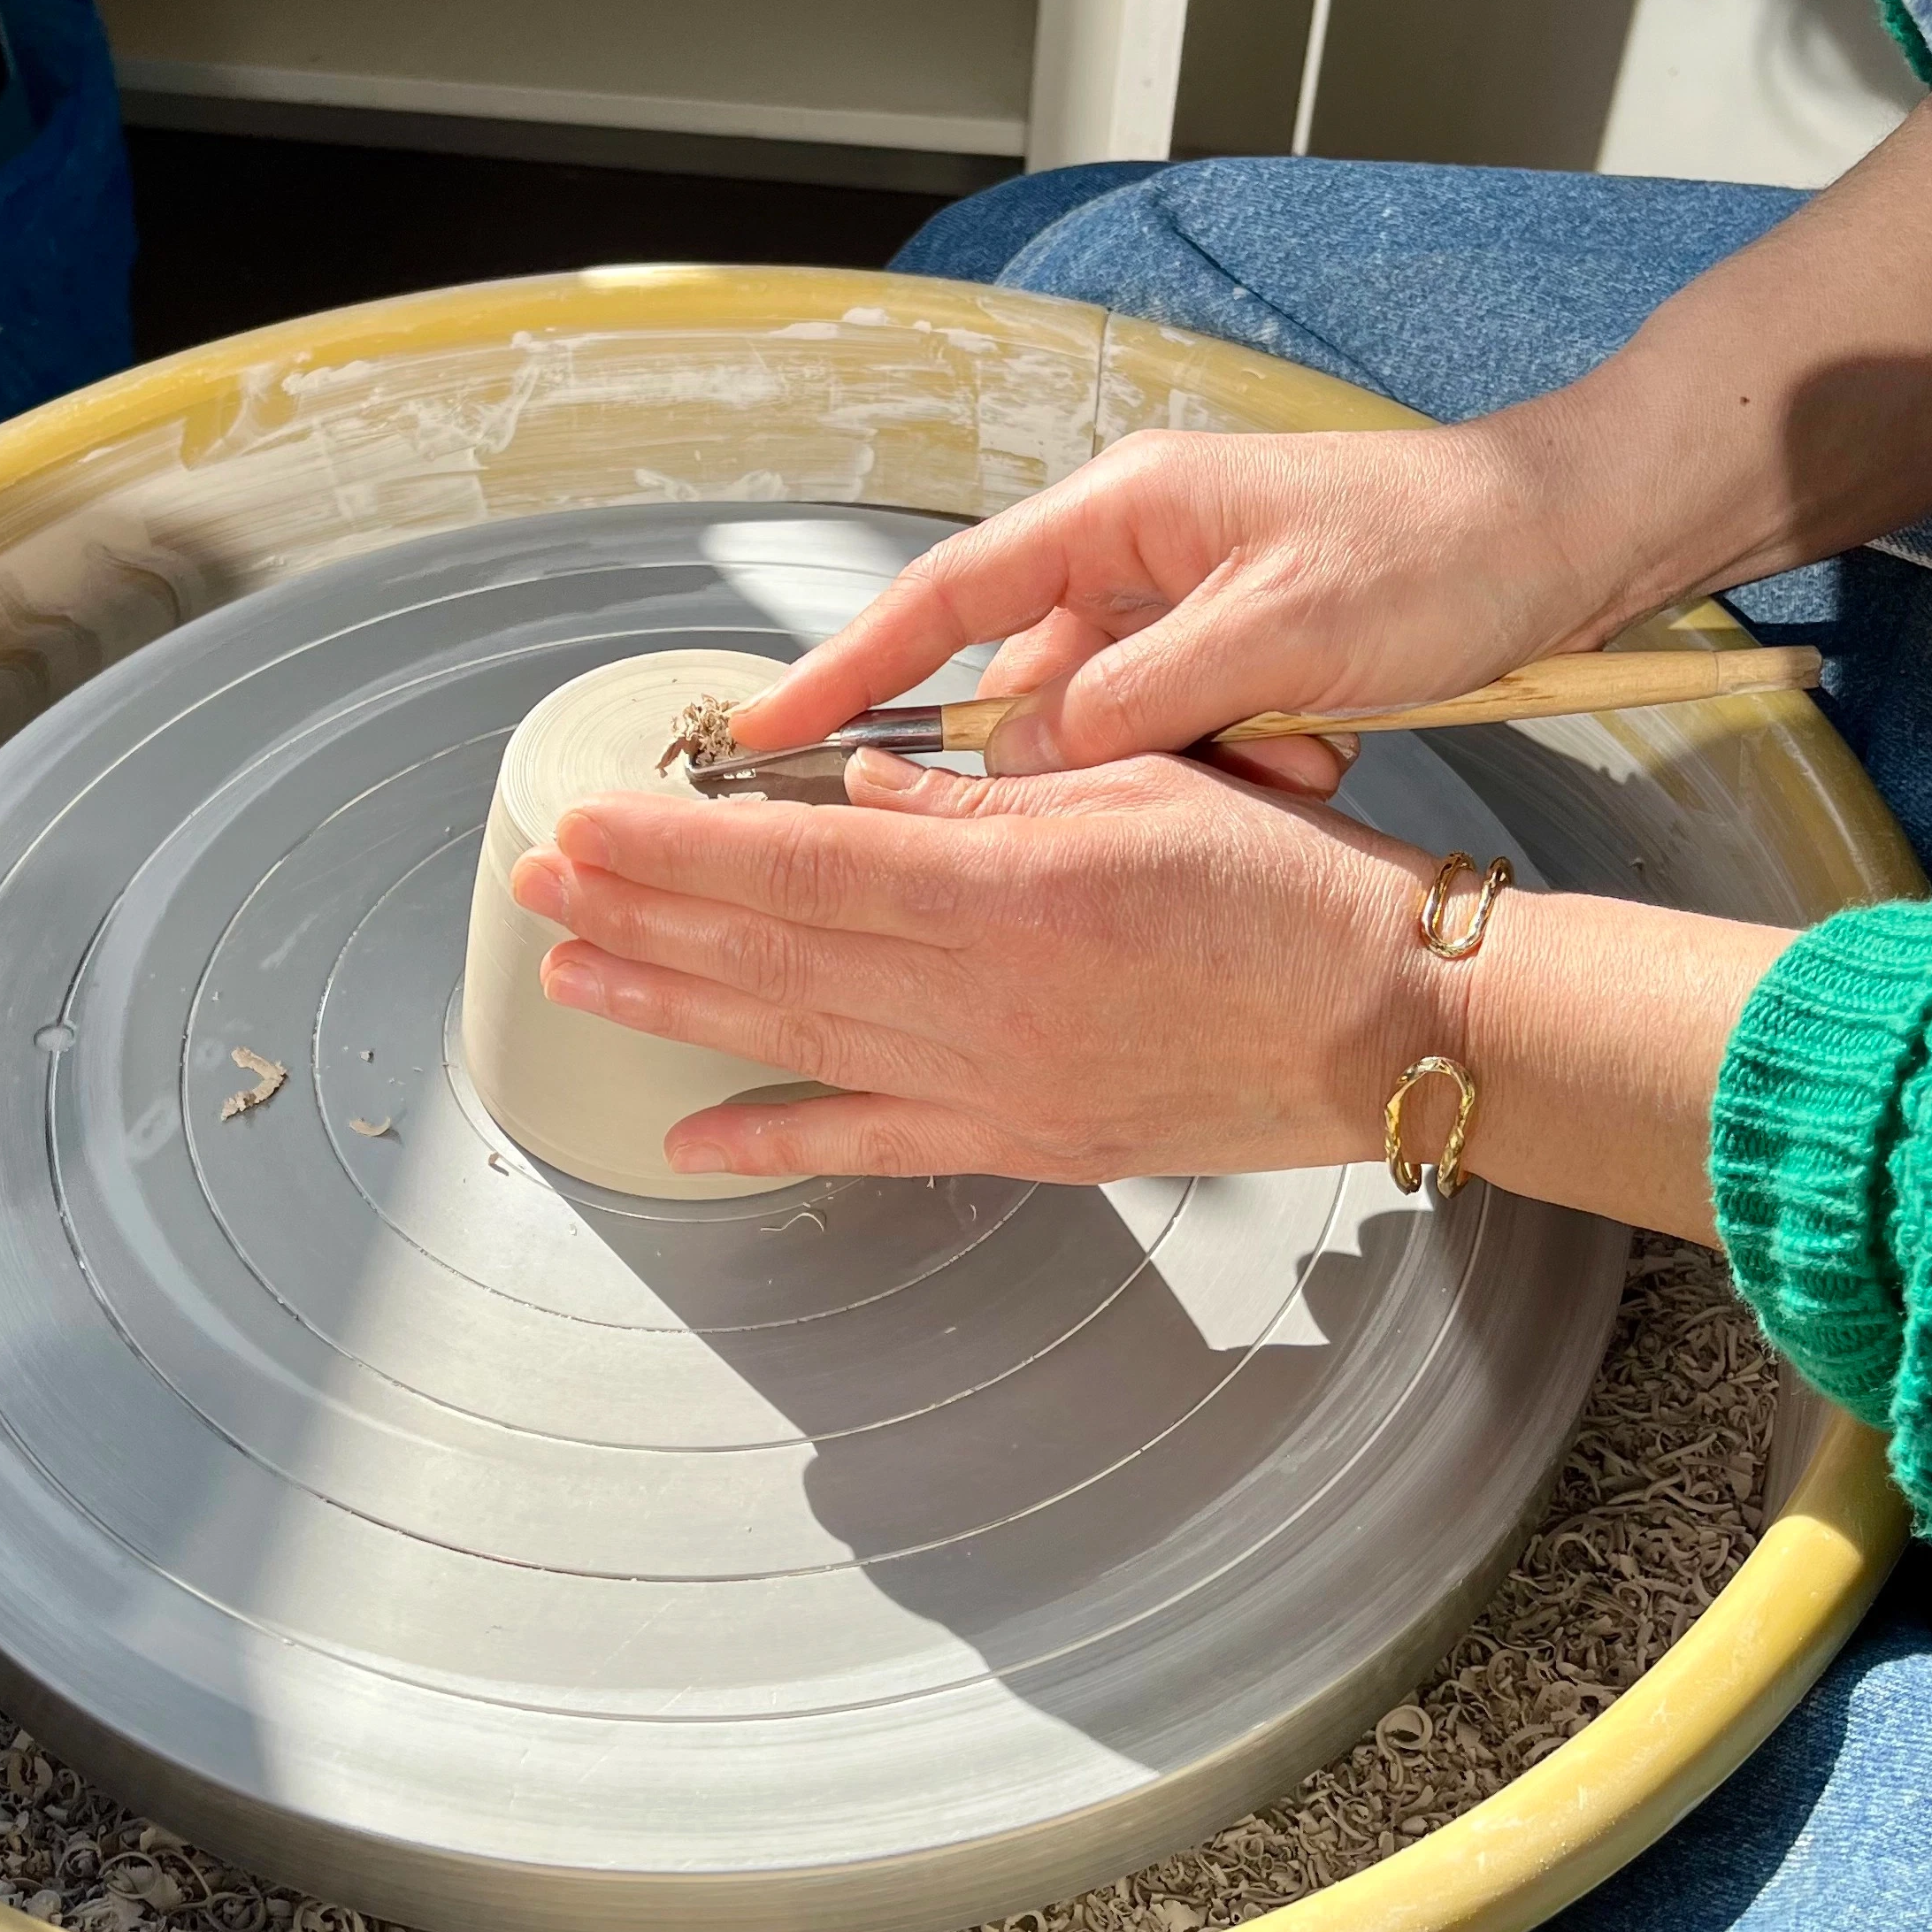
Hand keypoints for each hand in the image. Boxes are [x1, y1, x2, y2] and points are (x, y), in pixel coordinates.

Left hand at [507, 752, 1456, 1183]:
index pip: (798, 857)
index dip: (676, 847)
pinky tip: (691, 1140)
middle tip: (539, 890)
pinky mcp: (1023, 1141)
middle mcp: (981, 994)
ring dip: (674, 1011)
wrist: (1391, 1025)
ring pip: (797, 1039)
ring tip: (574, 981)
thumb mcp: (1143, 790)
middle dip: (642, 917)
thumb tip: (859, 786)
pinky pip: (875, 1145)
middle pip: (773, 949)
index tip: (587, 826)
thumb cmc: (1288, 886)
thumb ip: (987, 795)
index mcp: (1008, 887)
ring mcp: (994, 1081)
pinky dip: (778, 1143)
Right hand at [726, 406, 1655, 788]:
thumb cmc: (1435, 551)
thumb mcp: (1276, 635)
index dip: (843, 670)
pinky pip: (1182, 739)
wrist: (1570, 537)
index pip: (940, 599)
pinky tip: (1313, 751)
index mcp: (1118, 516)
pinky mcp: (1228, 652)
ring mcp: (1179, 606)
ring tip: (1289, 751)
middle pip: (1030, 687)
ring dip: (1186, 770)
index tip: (762, 732)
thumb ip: (1132, 704)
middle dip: (1088, 759)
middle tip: (1155, 784)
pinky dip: (1236, 766)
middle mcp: (1130, 556)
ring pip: (1115, 730)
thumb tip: (1016, 764)